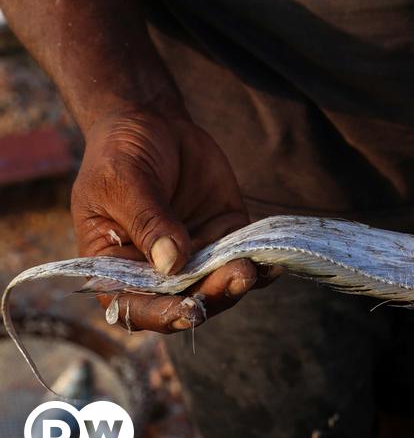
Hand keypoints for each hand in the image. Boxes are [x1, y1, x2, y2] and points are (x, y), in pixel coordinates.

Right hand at [71, 109, 276, 332]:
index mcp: (116, 267)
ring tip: (252, 268)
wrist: (153, 122)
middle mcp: (156, 270)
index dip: (161, 315)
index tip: (187, 310)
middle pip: (185, 301)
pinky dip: (261, 266)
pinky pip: (244, 259)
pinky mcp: (224, 236)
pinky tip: (274, 264)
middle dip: (211, 296)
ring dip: (237, 283)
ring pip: (218, 285)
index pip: (135, 306)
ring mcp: (194, 255)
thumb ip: (148, 221)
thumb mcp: (124, 181)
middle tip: (235, 277)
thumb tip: (173, 263)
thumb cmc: (122, 152)